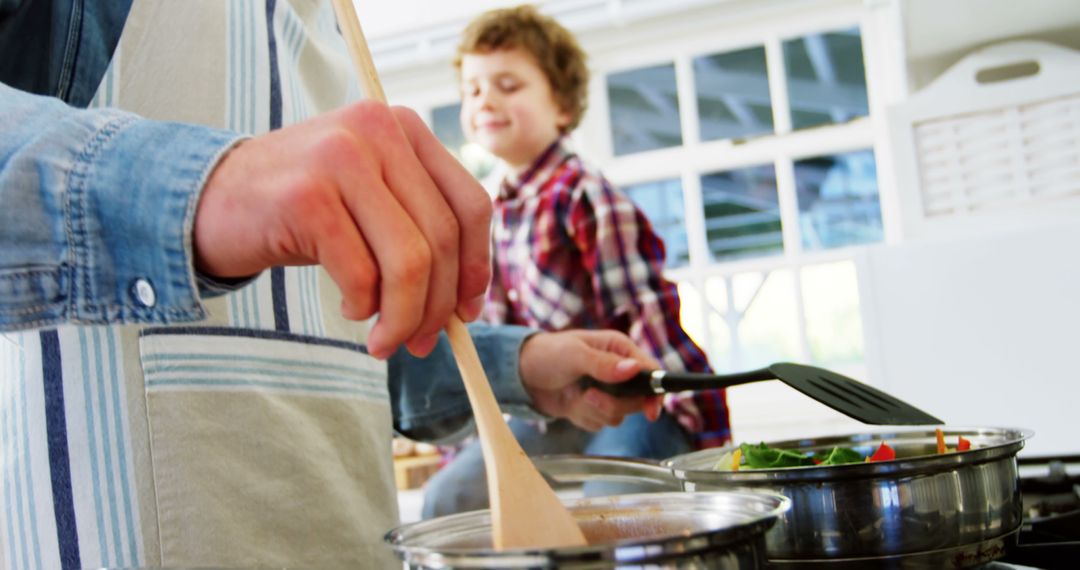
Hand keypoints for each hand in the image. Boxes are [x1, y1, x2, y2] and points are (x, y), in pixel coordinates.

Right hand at [194, 101, 491, 357]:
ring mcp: (341, 158)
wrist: (209, 198)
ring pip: (408, 261)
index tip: (468, 312)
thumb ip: (417, 230)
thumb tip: (466, 305)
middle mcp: (377, 130)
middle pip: (442, 238)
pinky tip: (348, 308)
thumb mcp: (370, 201)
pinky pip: (361, 274)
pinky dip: (363, 307)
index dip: (477, 265)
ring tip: (385, 340)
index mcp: (404, 127)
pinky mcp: (306, 197)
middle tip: (421, 342)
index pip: (470, 203)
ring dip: (403, 316)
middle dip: (438, 305)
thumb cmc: (301, 210)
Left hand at [518, 330, 662, 431]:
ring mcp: (606, 391)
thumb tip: (634, 369)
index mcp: (619, 350)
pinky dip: (584, 417)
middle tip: (590, 396)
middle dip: (612, 404)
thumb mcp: (575, 355)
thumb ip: (604, 364)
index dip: (654, 393)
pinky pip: (600, 422)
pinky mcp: (594, 407)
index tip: (650, 412)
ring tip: (575, 396)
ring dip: (594, 410)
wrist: (522, 374)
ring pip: (618, 415)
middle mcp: (618, 371)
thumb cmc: (547, 354)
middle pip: (637, 399)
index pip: (650, 371)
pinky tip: (570, 403)